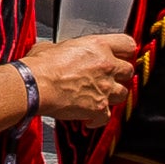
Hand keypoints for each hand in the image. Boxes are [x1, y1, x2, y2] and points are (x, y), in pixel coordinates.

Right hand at [22, 30, 144, 129]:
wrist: (36, 86)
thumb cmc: (41, 66)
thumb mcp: (54, 46)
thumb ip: (67, 48)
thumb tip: (62, 51)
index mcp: (98, 46)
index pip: (128, 44)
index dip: (126, 51)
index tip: (122, 56)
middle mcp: (106, 66)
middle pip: (128, 71)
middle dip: (120, 75)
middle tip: (108, 78)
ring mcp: (105, 88)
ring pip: (123, 94)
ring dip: (112, 96)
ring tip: (99, 97)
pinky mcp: (99, 108)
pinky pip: (107, 117)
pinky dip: (98, 119)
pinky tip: (88, 118)